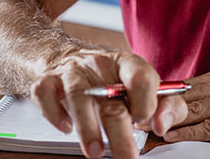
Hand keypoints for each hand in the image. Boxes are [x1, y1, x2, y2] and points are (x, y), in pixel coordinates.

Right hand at [30, 50, 160, 157]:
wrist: (69, 59)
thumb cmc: (110, 80)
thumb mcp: (142, 88)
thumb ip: (164, 106)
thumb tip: (162, 125)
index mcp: (127, 64)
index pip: (141, 77)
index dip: (146, 102)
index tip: (145, 122)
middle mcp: (99, 64)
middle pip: (110, 97)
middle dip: (120, 133)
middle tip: (127, 157)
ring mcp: (71, 71)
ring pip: (77, 94)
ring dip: (87, 127)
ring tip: (95, 152)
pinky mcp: (48, 80)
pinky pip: (45, 93)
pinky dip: (54, 113)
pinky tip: (66, 127)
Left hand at [137, 71, 209, 151]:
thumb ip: (202, 108)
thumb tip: (167, 116)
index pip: (179, 87)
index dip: (155, 98)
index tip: (132, 105)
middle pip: (183, 96)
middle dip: (156, 107)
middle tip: (132, 116)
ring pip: (195, 109)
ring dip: (168, 118)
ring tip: (145, 125)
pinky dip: (191, 131)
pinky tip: (172, 135)